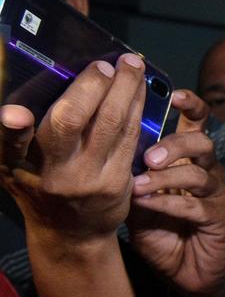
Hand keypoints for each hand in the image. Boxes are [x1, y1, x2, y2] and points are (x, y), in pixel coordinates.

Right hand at [0, 55, 144, 244]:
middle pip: (71, 122)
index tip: (15, 113)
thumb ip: (14, 137)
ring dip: (124, 90)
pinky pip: (130, 137)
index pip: (9, 146)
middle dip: (91, 86)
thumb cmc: (37, 187)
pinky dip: (136, 110)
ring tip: (131, 65)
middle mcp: (54, 174)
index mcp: (18, 167)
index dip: (11, 129)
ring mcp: (90, 179)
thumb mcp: (13, 165)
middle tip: (105, 63)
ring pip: (110, 124)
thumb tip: (19, 104)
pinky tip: (140, 91)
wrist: (72, 234)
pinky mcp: (119, 182)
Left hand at [128, 91, 224, 296]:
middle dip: (173, 144)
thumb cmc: (162, 231)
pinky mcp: (218, 217)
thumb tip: (103, 147)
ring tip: (140, 186)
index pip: (196, 122)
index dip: (191, 105)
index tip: (174, 95)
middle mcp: (206, 170)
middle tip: (147, 157)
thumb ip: (130, 175)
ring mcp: (215, 193)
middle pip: (201, 142)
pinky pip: (195, 204)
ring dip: (166, 177)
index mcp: (187, 159)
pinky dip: (168, 203)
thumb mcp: (137, 199)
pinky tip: (148, 206)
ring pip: (198, 172)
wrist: (187, 272)